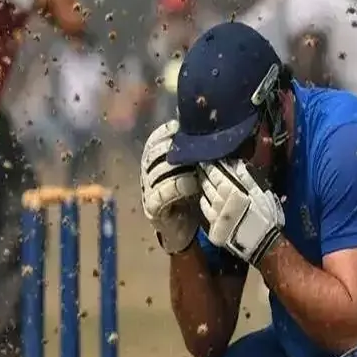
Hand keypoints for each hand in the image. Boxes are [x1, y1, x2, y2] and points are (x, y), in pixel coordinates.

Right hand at [140, 118, 200, 254]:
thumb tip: (209, 129)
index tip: (185, 129)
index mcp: (153, 159)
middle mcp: (146, 172)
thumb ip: (194, 153)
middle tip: (196, 148)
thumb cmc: (191, 194)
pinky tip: (191, 185)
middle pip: (155, 153)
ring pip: (158, 172)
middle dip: (176, 149)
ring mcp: (147, 190)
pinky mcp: (152, 208)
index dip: (169, 132)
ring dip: (179, 168)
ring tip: (197, 166)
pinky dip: (176, 187)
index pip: (155, 139)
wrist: (183, 228)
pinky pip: (161, 194)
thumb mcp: (193, 170)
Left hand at [199, 158, 283, 266]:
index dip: (211, 168)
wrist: (262, 242)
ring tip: (202, 180)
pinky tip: (204, 198)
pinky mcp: (213, 227)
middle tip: (202, 168)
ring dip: (204, 187)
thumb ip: (247, 177)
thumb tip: (235, 164)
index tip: (207, 162)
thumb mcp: (261, 193)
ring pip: (205, 196)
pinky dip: (204, 202)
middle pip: (208, 185)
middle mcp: (219, 201)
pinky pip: (205, 211)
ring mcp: (214, 215)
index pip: (217, 175)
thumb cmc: (266, 216)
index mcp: (232, 191)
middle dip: (205, 176)